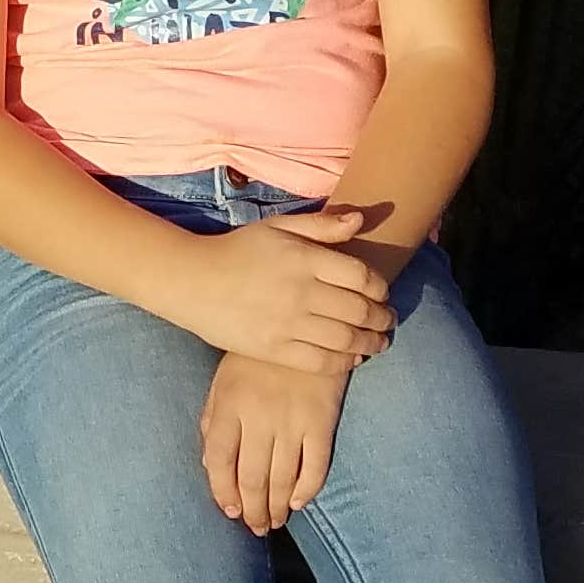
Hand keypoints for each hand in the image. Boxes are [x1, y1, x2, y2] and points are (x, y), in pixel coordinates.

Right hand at [175, 205, 394, 371]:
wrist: (194, 282)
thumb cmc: (239, 250)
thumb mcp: (278, 227)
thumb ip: (321, 225)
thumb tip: (360, 220)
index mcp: (304, 258)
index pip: (360, 276)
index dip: (380, 287)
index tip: (383, 292)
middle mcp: (301, 292)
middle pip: (359, 310)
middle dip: (382, 317)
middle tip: (389, 320)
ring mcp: (288, 324)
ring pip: (346, 339)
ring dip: (371, 342)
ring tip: (380, 342)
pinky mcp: (275, 350)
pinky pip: (321, 362)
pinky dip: (345, 363)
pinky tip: (354, 358)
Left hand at [201, 353, 346, 530]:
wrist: (308, 325)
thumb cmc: (258, 357)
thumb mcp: (225, 378)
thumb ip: (213, 418)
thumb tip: (211, 463)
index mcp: (229, 403)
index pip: (218, 459)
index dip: (222, 490)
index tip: (230, 510)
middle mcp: (259, 416)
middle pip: (252, 477)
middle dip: (252, 510)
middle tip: (256, 526)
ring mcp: (292, 420)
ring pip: (282, 479)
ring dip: (276, 508)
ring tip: (274, 521)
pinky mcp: (321, 421)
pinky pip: (315, 466)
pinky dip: (306, 490)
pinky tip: (297, 501)